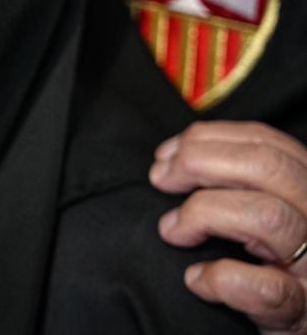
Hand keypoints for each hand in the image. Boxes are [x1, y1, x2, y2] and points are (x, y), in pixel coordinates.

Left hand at [150, 121, 306, 333]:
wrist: (299, 326)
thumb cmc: (271, 270)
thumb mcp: (264, 218)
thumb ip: (240, 185)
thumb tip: (175, 158)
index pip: (268, 144)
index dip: (212, 138)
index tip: (168, 153)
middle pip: (268, 167)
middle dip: (200, 162)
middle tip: (161, 179)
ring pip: (266, 216)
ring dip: (203, 213)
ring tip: (173, 229)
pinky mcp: (301, 312)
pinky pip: (264, 288)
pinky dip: (220, 279)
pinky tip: (197, 279)